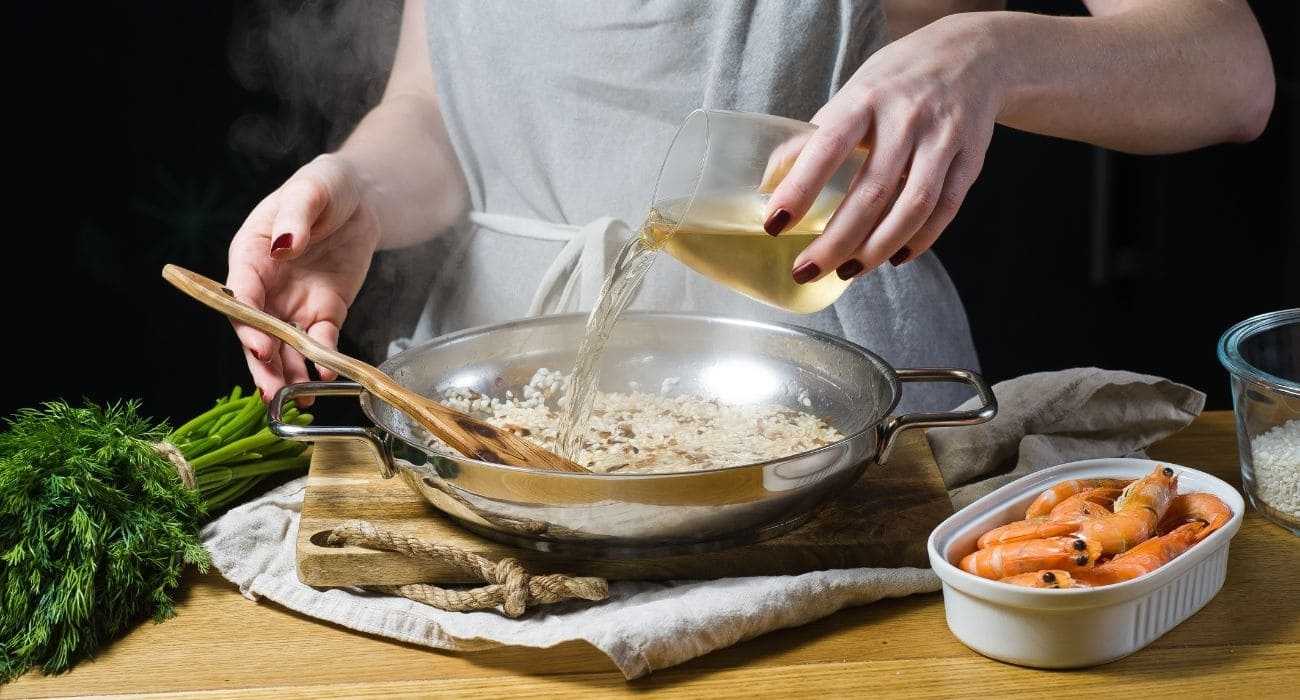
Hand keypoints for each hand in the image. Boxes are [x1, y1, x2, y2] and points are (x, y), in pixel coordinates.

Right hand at [226, 154, 379, 401]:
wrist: (360, 198)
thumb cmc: (325, 186)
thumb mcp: (311, 190)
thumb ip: (295, 217)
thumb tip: (285, 243)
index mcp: (251, 255)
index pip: (241, 294)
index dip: (247, 321)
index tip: (259, 344)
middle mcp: (266, 286)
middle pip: (257, 331)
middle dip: (263, 362)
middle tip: (272, 390)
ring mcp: (294, 303)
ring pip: (284, 346)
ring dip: (288, 372)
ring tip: (296, 397)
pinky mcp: (324, 312)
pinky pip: (321, 341)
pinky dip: (322, 359)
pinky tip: (326, 374)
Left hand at [764, 14, 1000, 281]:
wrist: (971, 55)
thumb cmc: (896, 81)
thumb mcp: (851, 94)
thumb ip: (814, 137)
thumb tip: (768, 183)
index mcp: (866, 98)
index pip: (827, 147)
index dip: (800, 189)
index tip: (775, 225)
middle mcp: (906, 118)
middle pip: (871, 191)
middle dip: (835, 241)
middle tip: (807, 270)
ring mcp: (943, 138)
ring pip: (912, 208)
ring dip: (876, 249)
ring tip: (847, 272)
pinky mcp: (971, 159)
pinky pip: (945, 210)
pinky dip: (918, 241)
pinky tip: (892, 258)